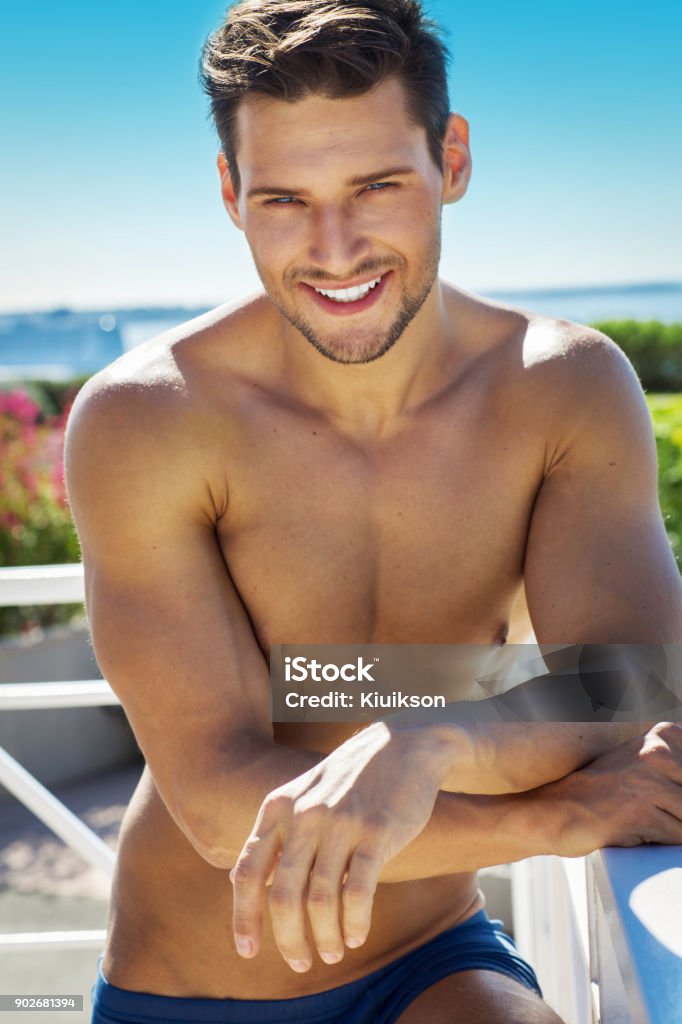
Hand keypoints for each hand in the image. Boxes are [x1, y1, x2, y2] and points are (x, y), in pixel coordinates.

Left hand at [229, 721, 449, 970]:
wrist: (405, 744)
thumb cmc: (352, 778)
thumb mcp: (304, 794)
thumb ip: (276, 834)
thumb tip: (242, 881)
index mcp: (279, 807)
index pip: (248, 872)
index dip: (244, 917)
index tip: (247, 951)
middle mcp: (304, 814)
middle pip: (283, 896)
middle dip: (288, 939)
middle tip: (299, 963)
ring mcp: (340, 822)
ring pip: (320, 900)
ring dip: (324, 936)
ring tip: (331, 953)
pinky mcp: (376, 832)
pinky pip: (358, 892)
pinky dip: (354, 922)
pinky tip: (356, 936)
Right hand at [550, 721, 681, 856]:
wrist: (558, 809)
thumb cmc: (606, 792)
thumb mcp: (647, 768)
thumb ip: (679, 774)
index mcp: (664, 735)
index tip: (672, 796)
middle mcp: (657, 751)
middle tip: (656, 809)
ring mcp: (648, 781)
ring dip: (676, 827)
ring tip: (649, 821)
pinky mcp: (639, 811)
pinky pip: (678, 837)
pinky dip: (667, 843)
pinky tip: (641, 831)